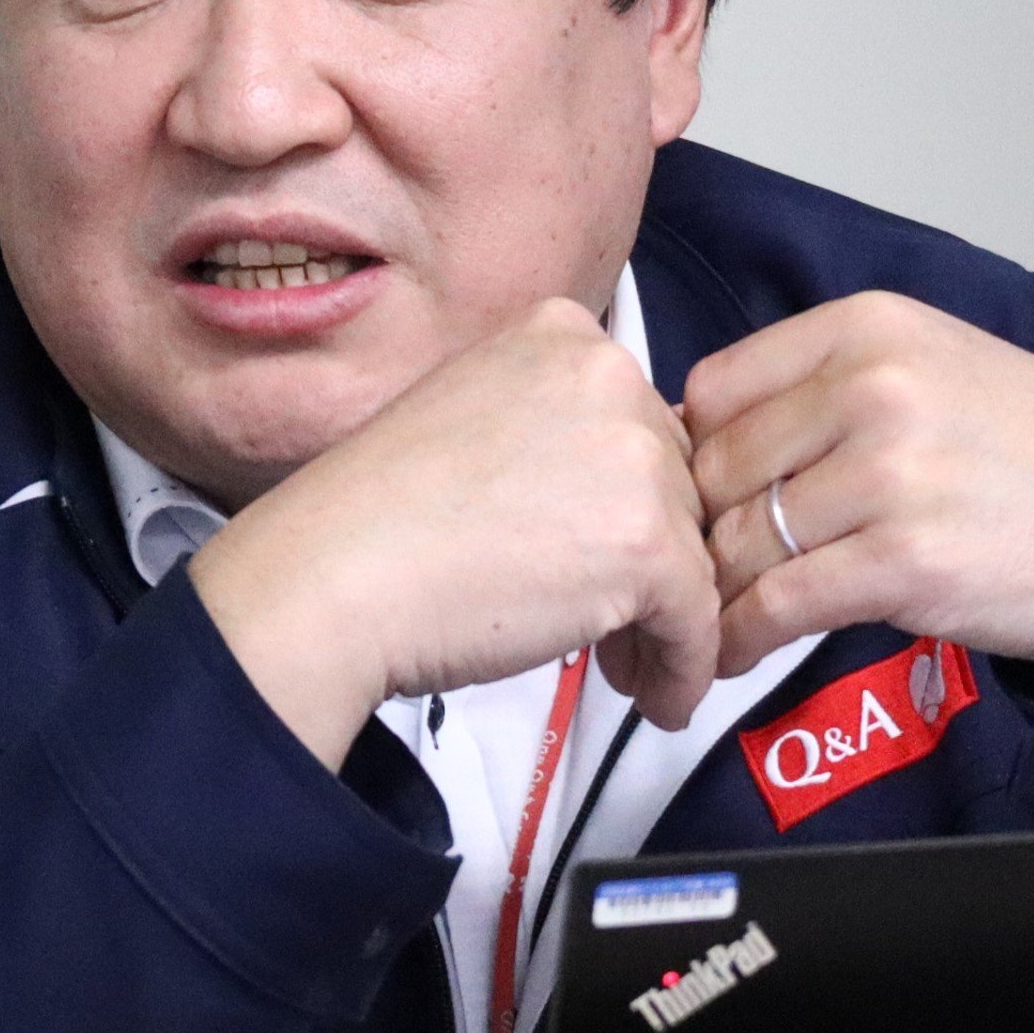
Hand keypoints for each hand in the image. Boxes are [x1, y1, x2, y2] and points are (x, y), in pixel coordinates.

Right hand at [187, 298, 721, 767]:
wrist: (335, 575)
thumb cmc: (376, 518)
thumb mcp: (470, 419)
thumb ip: (549, 434)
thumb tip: (605, 498)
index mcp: (560, 334)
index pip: (636, 425)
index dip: (624, 502)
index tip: (601, 554)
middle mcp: (607, 374)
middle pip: (676, 484)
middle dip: (650, 560)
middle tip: (611, 623)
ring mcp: (634, 455)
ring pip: (694, 553)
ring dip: (664, 619)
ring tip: (622, 668)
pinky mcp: (648, 543)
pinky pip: (698, 620)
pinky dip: (682, 669)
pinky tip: (653, 697)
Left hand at [683, 291, 1033, 681]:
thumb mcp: (940, 371)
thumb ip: (830, 391)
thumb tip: (709, 443)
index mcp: (871, 328)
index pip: (713, 389)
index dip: (687, 456)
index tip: (685, 503)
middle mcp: (874, 387)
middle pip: (712, 469)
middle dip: (687, 535)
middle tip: (672, 582)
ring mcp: (890, 474)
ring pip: (734, 543)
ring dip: (703, 598)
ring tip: (690, 628)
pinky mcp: (906, 563)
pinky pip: (773, 605)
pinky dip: (736, 639)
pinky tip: (730, 653)